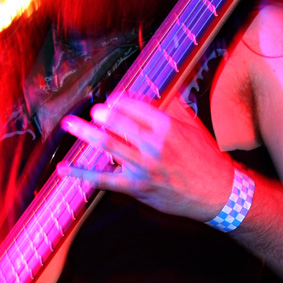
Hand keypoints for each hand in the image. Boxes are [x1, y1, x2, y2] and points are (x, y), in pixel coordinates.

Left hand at [57, 94, 234, 221]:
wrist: (218, 193)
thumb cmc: (206, 158)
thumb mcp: (193, 126)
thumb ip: (172, 106)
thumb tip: (157, 89)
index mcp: (167, 126)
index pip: (134, 106)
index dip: (118, 101)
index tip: (111, 101)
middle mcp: (154, 145)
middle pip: (117, 122)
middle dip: (101, 114)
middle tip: (92, 111)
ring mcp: (144, 167)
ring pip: (108, 146)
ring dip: (85, 133)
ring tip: (70, 124)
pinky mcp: (137, 187)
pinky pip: (104, 180)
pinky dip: (81, 174)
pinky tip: (64, 168)